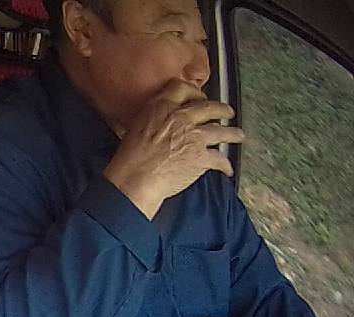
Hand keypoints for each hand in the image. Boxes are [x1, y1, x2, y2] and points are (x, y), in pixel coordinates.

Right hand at [104, 79, 245, 218]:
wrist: (135, 180)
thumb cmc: (129, 159)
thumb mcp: (134, 127)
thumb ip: (152, 118)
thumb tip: (157, 121)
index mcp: (162, 108)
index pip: (182, 88)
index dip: (194, 91)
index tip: (198, 96)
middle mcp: (182, 118)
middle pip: (209, 107)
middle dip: (221, 109)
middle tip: (227, 111)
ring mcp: (195, 137)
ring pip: (222, 131)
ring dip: (232, 134)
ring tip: (237, 135)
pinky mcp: (202, 157)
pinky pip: (219, 160)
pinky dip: (224, 165)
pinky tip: (227, 169)